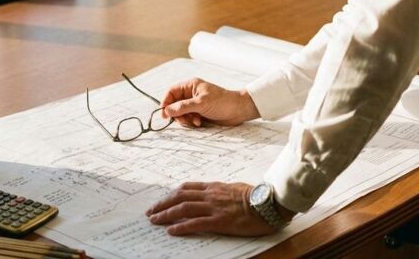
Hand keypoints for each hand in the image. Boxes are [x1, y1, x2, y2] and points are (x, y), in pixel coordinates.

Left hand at [145, 182, 276, 235]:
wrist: (268, 203)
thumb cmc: (255, 196)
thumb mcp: (234, 188)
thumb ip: (220, 191)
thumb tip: (213, 194)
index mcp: (214, 187)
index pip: (186, 188)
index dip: (171, 194)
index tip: (161, 200)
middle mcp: (210, 195)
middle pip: (180, 196)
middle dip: (163, 203)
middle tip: (150, 212)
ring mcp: (214, 207)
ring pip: (183, 208)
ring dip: (166, 213)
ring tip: (154, 220)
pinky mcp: (219, 221)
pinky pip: (195, 223)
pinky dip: (181, 226)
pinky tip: (171, 230)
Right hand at [161, 78, 259, 127]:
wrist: (238, 110)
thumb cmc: (223, 102)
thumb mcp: (201, 103)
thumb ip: (183, 107)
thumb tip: (167, 110)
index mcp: (191, 86)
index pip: (171, 92)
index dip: (166, 102)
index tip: (164, 114)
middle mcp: (191, 94)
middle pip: (174, 104)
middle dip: (177, 113)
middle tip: (183, 120)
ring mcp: (195, 104)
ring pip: (181, 113)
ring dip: (185, 119)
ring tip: (195, 121)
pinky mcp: (200, 113)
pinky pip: (188, 118)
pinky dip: (191, 122)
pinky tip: (199, 122)